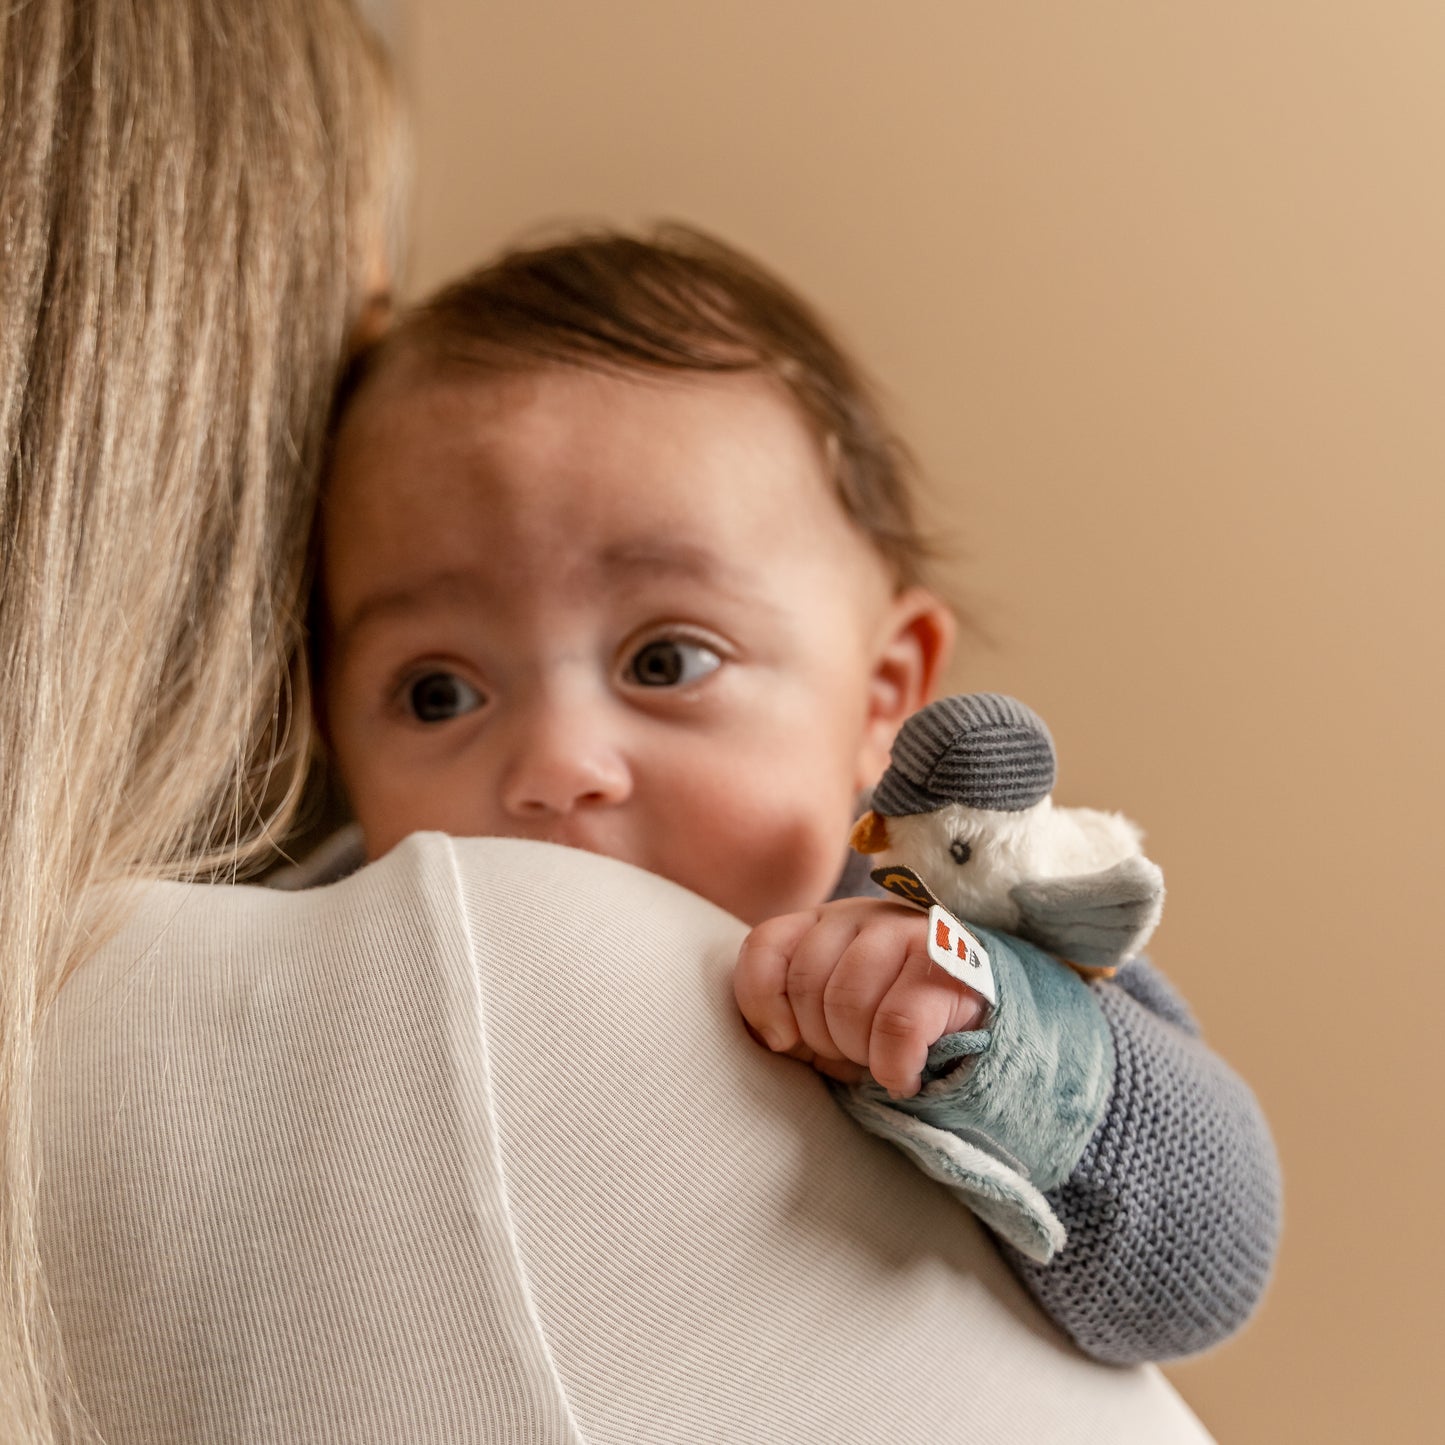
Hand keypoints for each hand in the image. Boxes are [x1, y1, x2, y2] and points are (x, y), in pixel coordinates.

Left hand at [733, 896, 986, 1098]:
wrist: (977, 1025)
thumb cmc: (883, 1024)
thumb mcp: (825, 1019)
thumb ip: (788, 1015)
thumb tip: (774, 1036)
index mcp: (822, 922)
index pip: (765, 946)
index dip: (761, 1002)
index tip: (782, 1041)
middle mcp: (862, 914)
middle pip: (806, 983)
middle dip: (821, 1039)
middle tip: (849, 1056)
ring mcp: (907, 931)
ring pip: (848, 1003)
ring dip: (858, 1052)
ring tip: (878, 1061)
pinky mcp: (952, 964)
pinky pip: (897, 1026)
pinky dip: (893, 1067)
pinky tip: (903, 1077)